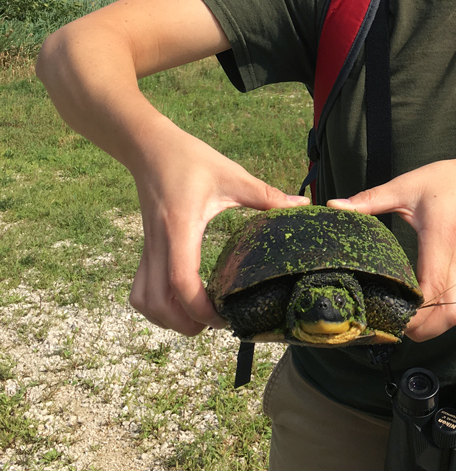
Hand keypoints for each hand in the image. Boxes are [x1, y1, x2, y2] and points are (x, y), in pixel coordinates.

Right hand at [128, 121, 308, 335]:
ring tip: (197, 318)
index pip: (181, 281)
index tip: (224, 318)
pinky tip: (178, 302)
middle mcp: (159, 244)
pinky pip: (139, 288)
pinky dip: (155, 305)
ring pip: (143, 300)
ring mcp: (148, 248)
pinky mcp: (146, 248)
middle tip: (216, 323)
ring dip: (166, 318)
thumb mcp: (232, 175)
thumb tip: (301, 204)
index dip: (200, 308)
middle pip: (158, 303)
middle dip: (185, 323)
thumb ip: (266, 195)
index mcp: (181, 228)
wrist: (150, 146)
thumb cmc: (190, 159)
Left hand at [328, 160, 455, 341]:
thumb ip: (370, 199)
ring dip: (430, 326)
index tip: (385, 311)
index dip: (413, 309)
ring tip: (399, 318)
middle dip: (422, 327)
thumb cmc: (444, 184)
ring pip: (453, 315)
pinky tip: (412, 309)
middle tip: (390, 319)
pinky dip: (435, 316)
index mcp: (440, 242)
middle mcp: (453, 263)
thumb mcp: (404, 186)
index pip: (432, 289)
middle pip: (450, 314)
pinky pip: (451, 305)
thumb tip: (334, 206)